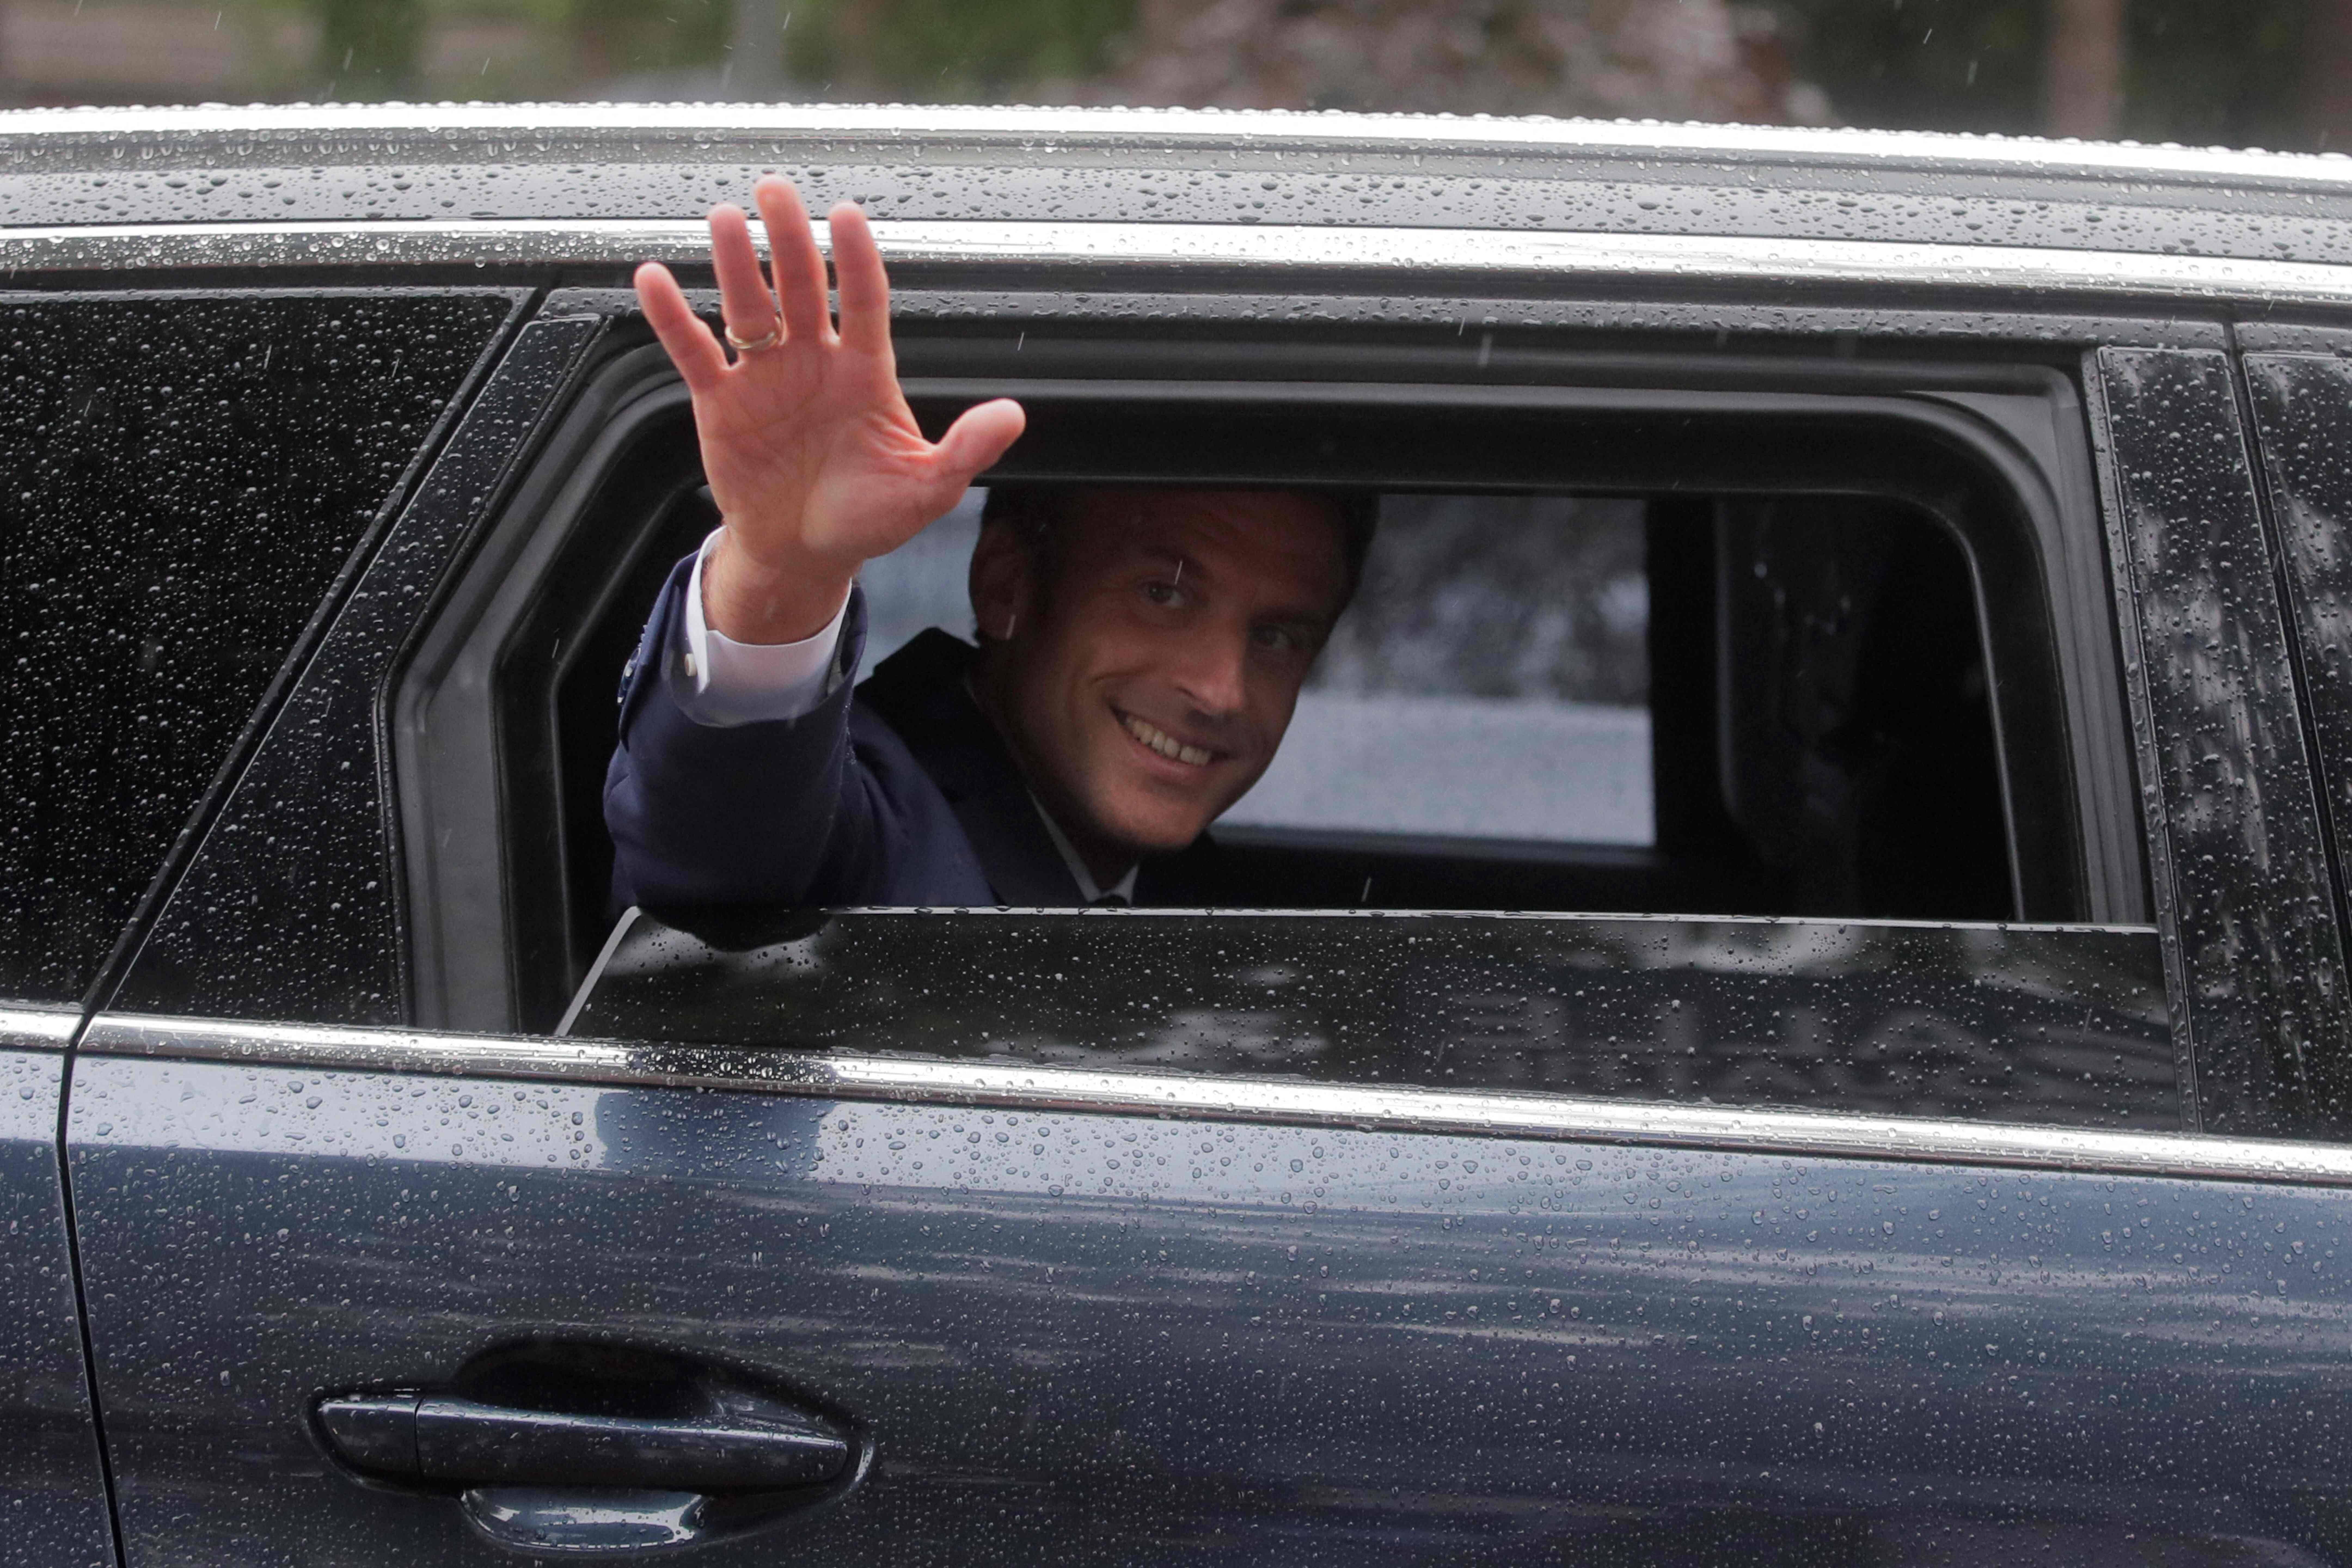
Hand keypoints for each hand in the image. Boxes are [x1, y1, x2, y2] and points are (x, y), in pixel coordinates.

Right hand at [634, 177, 1024, 642]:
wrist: (807, 554)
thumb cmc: (869, 518)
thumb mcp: (928, 489)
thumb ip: (966, 449)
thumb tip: (1013, 415)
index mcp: (863, 371)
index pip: (862, 300)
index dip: (855, 260)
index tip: (845, 218)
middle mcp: (813, 360)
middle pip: (800, 287)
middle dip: (787, 239)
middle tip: (773, 191)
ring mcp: (765, 376)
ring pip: (747, 308)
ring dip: (734, 265)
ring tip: (721, 219)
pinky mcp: (720, 401)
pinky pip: (693, 351)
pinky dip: (672, 316)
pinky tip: (653, 278)